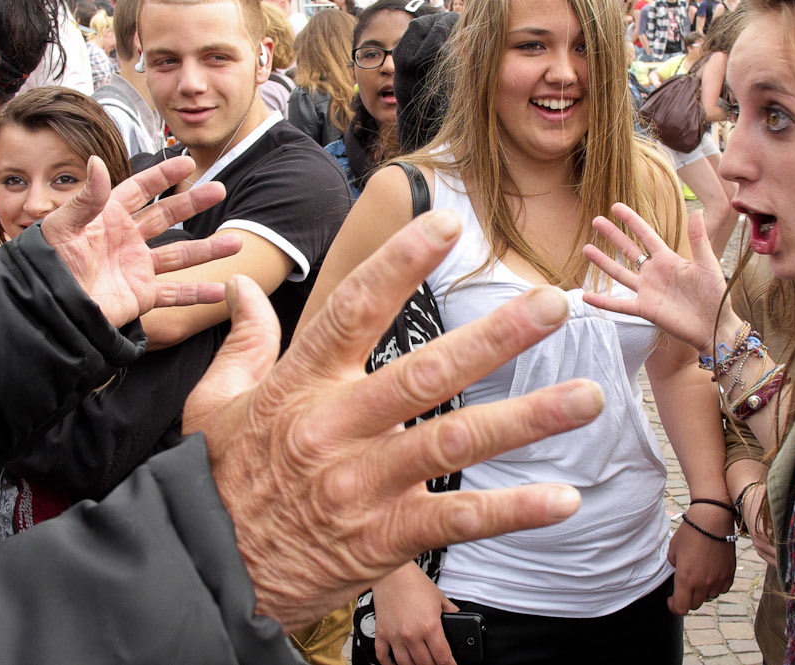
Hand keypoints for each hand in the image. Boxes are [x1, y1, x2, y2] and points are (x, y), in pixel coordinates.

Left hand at [42, 156, 242, 325]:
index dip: (163, 175)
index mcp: (107, 217)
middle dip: (193, 203)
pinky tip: (223, 290)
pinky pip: (175, 293)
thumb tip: (97, 161)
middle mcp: (126, 239)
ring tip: (236, 243)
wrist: (47, 308)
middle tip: (219, 190)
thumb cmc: (49, 265)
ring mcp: (136, 268)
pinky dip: (199, 293)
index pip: (140, 189)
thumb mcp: (63, 227)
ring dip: (208, 249)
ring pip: (180, 254)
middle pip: (167, 216)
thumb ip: (86, 197)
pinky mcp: (141, 295)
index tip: (187, 162)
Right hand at [183, 210, 600, 630]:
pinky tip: (563, 499)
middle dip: (495, 337)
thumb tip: (241, 284)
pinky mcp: (381, 537)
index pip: (355, 310)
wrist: (206, 570)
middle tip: (554, 305)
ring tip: (588, 397)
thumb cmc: (217, 481)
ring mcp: (362, 485)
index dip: (401, 263)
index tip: (448, 225)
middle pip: (425, 371)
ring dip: (527, 418)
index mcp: (300, 386)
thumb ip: (241, 341)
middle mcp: (335, 428)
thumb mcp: (214, 404)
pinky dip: (512, 511)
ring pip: (454, 443)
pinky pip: (456, 522)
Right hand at [373, 565, 460, 664]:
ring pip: (406, 664)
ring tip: (421, 664)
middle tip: (437, 663)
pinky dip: (389, 664)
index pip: (443, 656)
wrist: (393, 574)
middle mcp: (412, 635)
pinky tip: (396, 664)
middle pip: (425, 663)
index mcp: (430, 626)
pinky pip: (383, 656)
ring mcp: (395, 636)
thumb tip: (458, 621)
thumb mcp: (440, 598)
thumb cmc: (415, 583)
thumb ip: (451, 612)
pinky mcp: (382, 634)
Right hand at [583, 205, 726, 352]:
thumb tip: (697, 211)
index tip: (616, 207)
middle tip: (596, 221)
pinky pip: (619, 305)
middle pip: (628, 250)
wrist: (714, 325)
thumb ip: (698, 240)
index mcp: (669, 259)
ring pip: (619, 273)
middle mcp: (654, 273)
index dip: (631, 221)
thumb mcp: (707, 264)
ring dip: (603, 262)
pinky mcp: (645, 309)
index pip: (646, 235)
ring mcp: (648, 291)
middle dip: (612, 235)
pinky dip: (603, 301)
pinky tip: (585, 295)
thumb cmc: (715, 295)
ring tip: (586, 249)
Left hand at [668, 504, 736, 613]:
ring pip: (709, 597)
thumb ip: (674, 565)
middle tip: (684, 587)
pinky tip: (711, 575)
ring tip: (699, 579)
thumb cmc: (690, 532)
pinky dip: (716, 586)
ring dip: (702, 592)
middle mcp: (703, 583)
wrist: (712, 520)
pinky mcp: (729, 573)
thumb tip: (678, 571)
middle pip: (694, 605)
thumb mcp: (673, 549)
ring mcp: (718, 579)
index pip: (680, 608)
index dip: (673, 607)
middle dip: (687, 598)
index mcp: (686, 579)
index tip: (671, 600)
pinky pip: (722, 589)